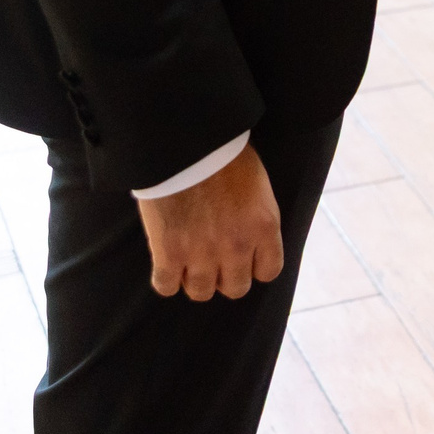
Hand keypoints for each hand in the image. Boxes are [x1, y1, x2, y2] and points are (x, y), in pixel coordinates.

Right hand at [137, 143, 281, 300]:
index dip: (253, 266)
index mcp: (264, 226)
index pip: (269, 271)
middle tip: (213, 260)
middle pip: (236, 288)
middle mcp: (237, 245)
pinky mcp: (169, 253)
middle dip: (225, 277)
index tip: (243, 258)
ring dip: (194, 279)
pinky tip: (166, 262)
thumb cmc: (223, 153)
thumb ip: (256, 218)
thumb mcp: (257, 185)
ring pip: (201, 292)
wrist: (186, 141)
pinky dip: (165, 279)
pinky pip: (166, 286)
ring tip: (187, 262)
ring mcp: (202, 253)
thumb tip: (249, 237)